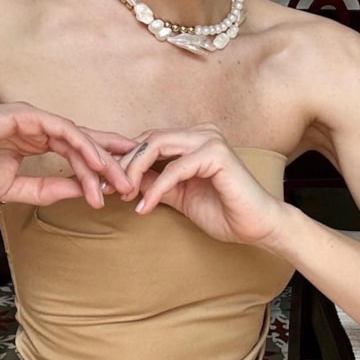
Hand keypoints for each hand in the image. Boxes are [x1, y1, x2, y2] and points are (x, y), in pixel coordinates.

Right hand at [0, 102, 136, 205]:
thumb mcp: (13, 189)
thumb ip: (46, 189)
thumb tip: (79, 192)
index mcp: (36, 144)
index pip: (76, 155)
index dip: (98, 171)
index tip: (117, 193)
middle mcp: (39, 129)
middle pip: (85, 145)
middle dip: (110, 166)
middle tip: (132, 186)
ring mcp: (33, 120)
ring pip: (78, 138)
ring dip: (100, 160)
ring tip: (118, 181)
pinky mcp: (25, 115)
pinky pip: (62, 129)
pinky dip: (82, 145)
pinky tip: (96, 162)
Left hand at [120, 124, 286, 248]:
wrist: (255, 227)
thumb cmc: (222, 211)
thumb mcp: (178, 196)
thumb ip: (154, 183)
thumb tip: (123, 180)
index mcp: (193, 139)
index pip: (149, 141)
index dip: (125, 160)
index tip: (104, 182)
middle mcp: (201, 133)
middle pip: (148, 139)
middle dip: (124, 164)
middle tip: (108, 189)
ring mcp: (210, 140)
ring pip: (157, 146)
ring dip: (135, 171)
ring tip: (124, 196)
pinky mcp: (216, 154)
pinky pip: (175, 168)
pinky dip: (157, 188)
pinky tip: (144, 207)